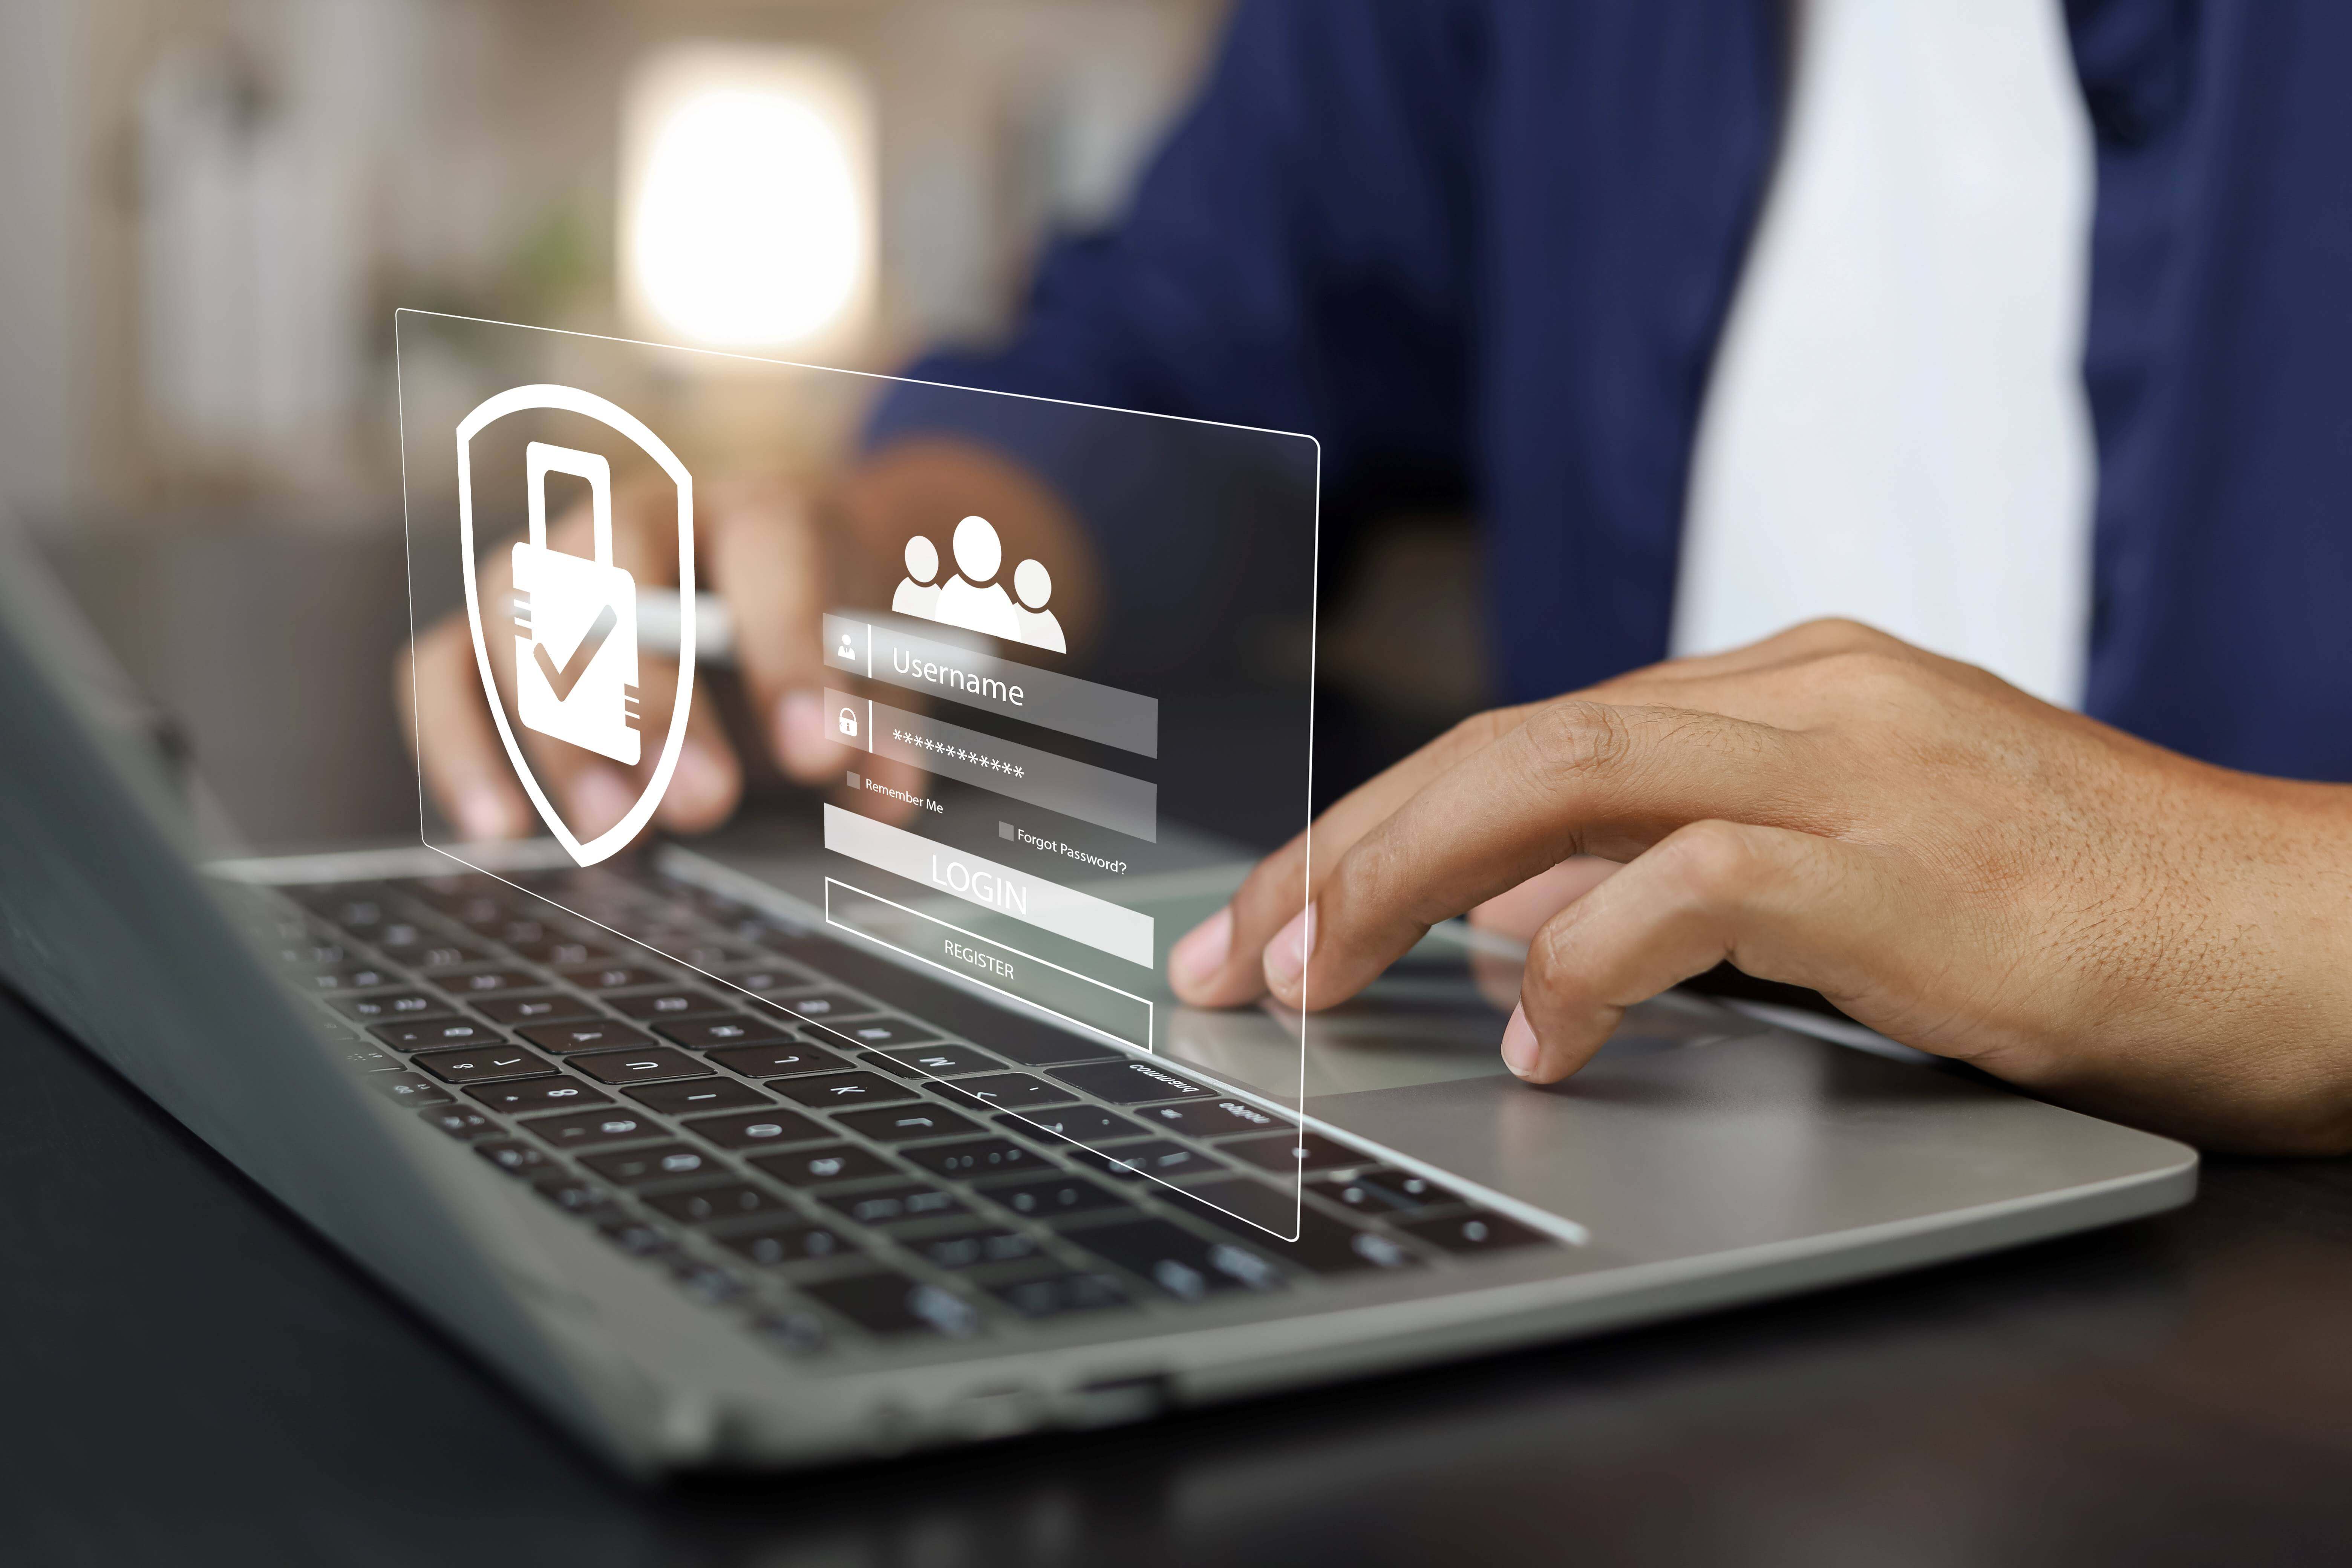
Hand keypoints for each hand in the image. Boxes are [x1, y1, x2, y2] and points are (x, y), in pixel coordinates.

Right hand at [399, 474, 845, 844]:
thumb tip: (881, 798)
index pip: (771, 557)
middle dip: (656, 705)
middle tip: (706, 801)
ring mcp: (551, 565)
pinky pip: (440, 674)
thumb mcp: (871, 670)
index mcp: (758, 510)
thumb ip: (878, 726)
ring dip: (565, 739)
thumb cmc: (814, 631)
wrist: (765, 595)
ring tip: (618, 832)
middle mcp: (638, 518)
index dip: (792, 654)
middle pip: (616, 586)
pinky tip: (503, 828)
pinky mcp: (490, 630)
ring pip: (520, 628)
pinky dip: (460, 748)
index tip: (820, 751)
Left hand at [1167, 619, 2351, 1153]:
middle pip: (1506, 741)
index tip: (1277, 906)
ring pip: (1557, 776)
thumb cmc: (2060, 908)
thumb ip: (1676, 872)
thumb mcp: (1837, 873)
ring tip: (1312, 973)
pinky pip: (1684, 886)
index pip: (1525, 736)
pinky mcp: (1889, 857)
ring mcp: (1843, 762)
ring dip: (1408, 878)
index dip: (1381, 822)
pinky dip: (1584, 957)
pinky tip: (1533, 1028)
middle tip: (1239, 947)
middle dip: (1348, 843)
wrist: (2271, 927)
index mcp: (1777, 688)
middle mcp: (1793, 696)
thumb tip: (1516, 921)